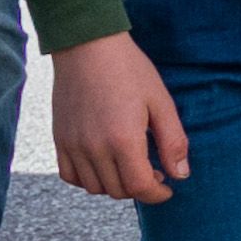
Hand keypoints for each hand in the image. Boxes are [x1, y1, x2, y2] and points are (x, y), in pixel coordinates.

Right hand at [53, 32, 189, 203]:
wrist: (87, 46)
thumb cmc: (129, 70)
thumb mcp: (161, 102)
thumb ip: (173, 141)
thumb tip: (181, 175)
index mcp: (123, 140)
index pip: (140, 187)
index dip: (158, 194)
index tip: (168, 187)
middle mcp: (94, 148)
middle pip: (118, 191)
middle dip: (140, 188)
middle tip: (154, 172)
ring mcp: (72, 145)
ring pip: (94, 187)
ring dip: (115, 185)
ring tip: (130, 167)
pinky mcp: (59, 139)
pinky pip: (69, 175)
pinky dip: (88, 179)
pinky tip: (104, 165)